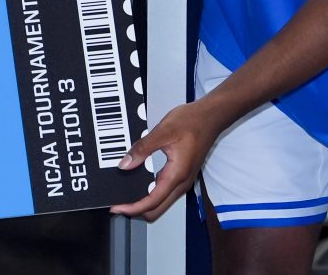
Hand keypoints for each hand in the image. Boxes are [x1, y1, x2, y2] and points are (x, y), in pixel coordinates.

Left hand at [110, 99, 224, 221]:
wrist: (210, 117)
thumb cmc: (191, 122)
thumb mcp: (162, 132)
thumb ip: (142, 149)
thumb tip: (125, 165)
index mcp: (176, 174)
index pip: (152, 202)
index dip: (133, 208)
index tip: (117, 208)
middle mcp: (182, 182)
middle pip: (157, 210)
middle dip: (137, 210)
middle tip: (118, 203)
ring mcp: (183, 180)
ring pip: (162, 203)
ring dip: (144, 204)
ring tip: (126, 195)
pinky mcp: (182, 175)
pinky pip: (165, 193)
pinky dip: (151, 195)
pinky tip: (139, 184)